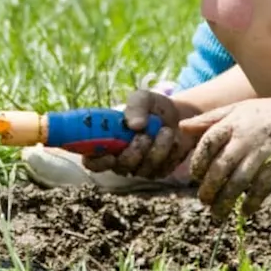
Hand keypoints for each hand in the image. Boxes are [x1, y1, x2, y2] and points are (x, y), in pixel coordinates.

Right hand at [82, 89, 199, 178]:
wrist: (178, 115)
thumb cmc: (151, 107)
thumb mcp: (142, 98)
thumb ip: (136, 107)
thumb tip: (135, 125)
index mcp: (107, 142)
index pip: (92, 161)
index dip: (97, 162)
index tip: (110, 155)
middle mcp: (120, 159)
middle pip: (120, 168)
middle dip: (134, 152)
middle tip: (145, 135)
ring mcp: (139, 168)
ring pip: (144, 170)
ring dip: (157, 148)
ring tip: (166, 130)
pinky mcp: (159, 171)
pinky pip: (162, 169)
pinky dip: (170, 153)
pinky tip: (174, 139)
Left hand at [179, 99, 270, 218]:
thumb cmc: (266, 111)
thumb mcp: (236, 109)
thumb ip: (208, 119)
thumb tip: (181, 127)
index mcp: (231, 123)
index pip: (207, 144)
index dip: (198, 163)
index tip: (196, 176)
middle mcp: (244, 139)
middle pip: (219, 169)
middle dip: (209, 189)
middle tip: (204, 201)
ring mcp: (261, 153)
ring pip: (238, 183)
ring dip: (225, 202)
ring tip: (217, 215)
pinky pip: (260, 188)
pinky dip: (251, 202)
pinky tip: (244, 212)